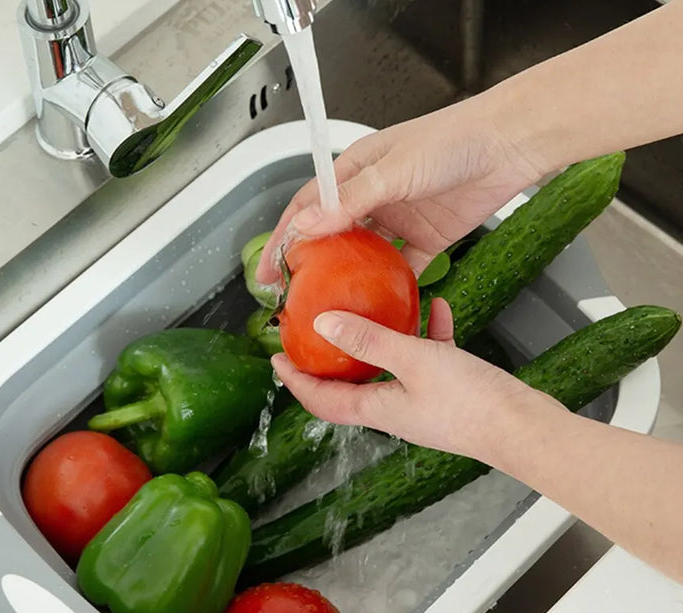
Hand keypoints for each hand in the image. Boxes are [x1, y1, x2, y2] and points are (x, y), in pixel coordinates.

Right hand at [257, 99, 547, 285]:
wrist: (509, 145)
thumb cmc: (454, 140)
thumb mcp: (394, 170)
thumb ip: (350, 199)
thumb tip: (306, 225)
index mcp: (356, 171)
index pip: (309, 208)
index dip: (285, 238)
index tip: (269, 271)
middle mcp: (373, 196)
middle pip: (332, 236)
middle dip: (310, 265)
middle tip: (292, 297)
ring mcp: (399, 219)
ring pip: (364, 256)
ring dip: (347, 279)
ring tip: (328, 307)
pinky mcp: (426, 239)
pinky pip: (402, 268)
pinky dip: (391, 287)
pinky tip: (378, 307)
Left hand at [270, 299, 559, 460]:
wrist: (525, 429)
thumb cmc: (472, 402)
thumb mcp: (415, 361)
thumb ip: (370, 340)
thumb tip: (324, 324)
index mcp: (378, 408)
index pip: (322, 400)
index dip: (295, 381)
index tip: (276, 359)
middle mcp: (394, 409)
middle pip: (350, 383)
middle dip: (332, 358)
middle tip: (316, 330)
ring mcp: (422, 402)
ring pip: (390, 367)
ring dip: (381, 339)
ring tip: (374, 309)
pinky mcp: (449, 392)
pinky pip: (428, 359)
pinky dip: (426, 335)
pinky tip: (437, 307)